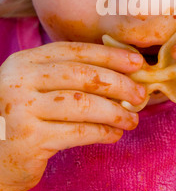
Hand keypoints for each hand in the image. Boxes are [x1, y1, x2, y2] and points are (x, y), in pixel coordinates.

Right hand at [0, 42, 145, 190]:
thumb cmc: (22, 117)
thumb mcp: (33, 86)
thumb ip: (65, 75)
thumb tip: (120, 72)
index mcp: (24, 62)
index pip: (75, 51)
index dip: (109, 56)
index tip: (136, 63)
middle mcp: (20, 81)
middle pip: (82, 76)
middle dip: (118, 84)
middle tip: (140, 95)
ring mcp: (23, 109)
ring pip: (84, 105)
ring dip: (115, 112)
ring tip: (132, 119)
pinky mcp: (30, 139)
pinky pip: (78, 132)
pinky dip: (102, 133)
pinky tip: (114, 134)